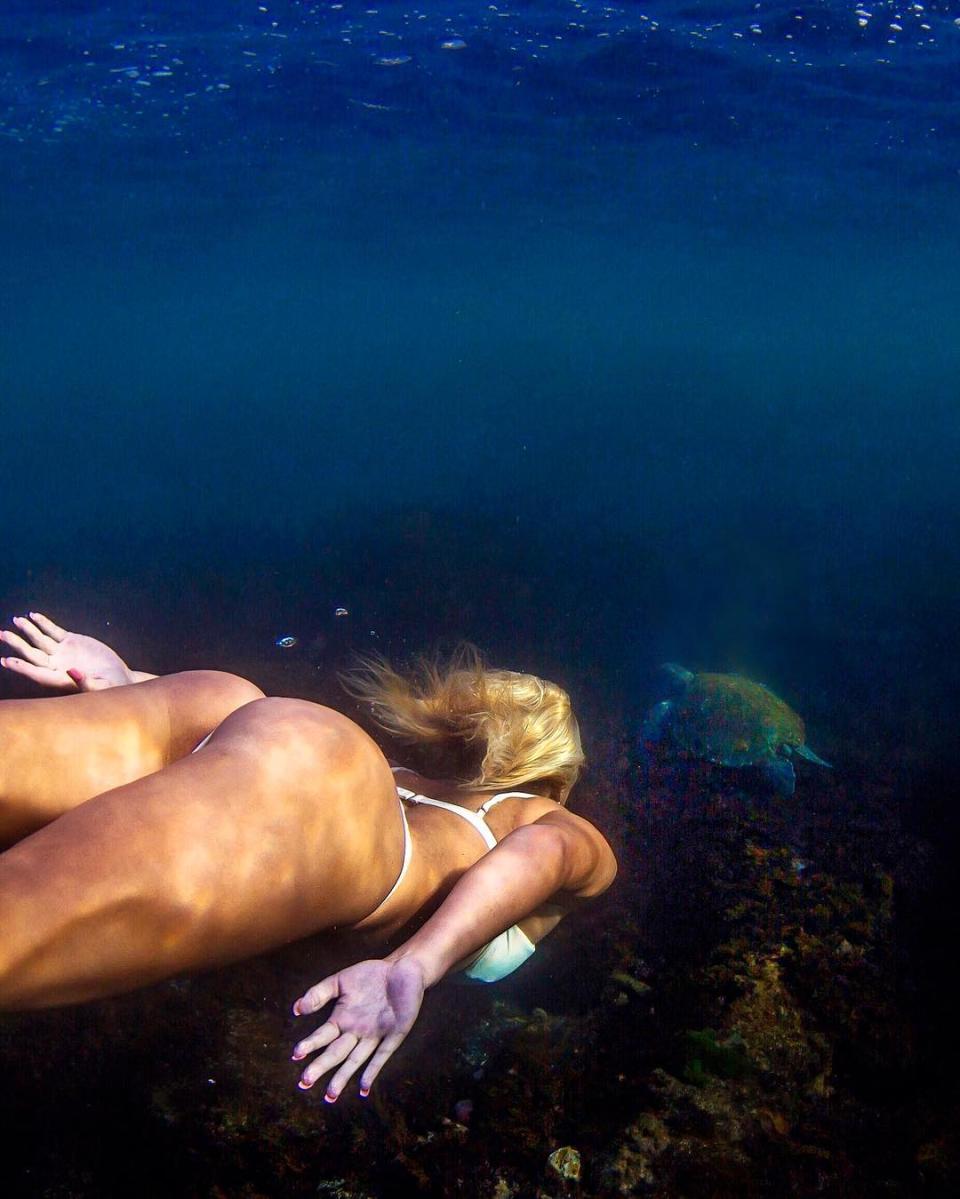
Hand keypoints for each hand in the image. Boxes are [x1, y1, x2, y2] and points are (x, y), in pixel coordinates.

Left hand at [0, 612, 133, 691]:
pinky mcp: (71, 642)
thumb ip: (86, 683)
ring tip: (16, 620)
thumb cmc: (111, 687)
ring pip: (40, 640)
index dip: (21, 667)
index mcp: (60, 679)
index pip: (36, 672)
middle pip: (32, 653)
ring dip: (28, 630)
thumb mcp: (102, 688)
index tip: (6, 661)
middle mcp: (57, 665)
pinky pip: (54, 631)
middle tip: (2, 634)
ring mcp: (63, 653)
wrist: (119, 677)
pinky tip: (34, 616)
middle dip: (16, 644)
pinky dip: (44, 623)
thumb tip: (71, 672)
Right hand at [291, 957, 425, 1101]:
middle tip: (305, 1082)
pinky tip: (364, 1086)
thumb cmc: (371, 975)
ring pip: (356, 1059)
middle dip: (321, 1067)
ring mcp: (375, 1035)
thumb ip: (319, 993)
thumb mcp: (341, 980)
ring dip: (343, 1076)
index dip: (310, 1044)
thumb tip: (296, 1008)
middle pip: (336, 1053)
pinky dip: (373, 1070)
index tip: (296, 1055)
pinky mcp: (395, 1034)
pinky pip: (382, 1055)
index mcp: (342, 1019)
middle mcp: (356, 1032)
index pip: (323, 1036)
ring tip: (330, 1094)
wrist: (402, 968)